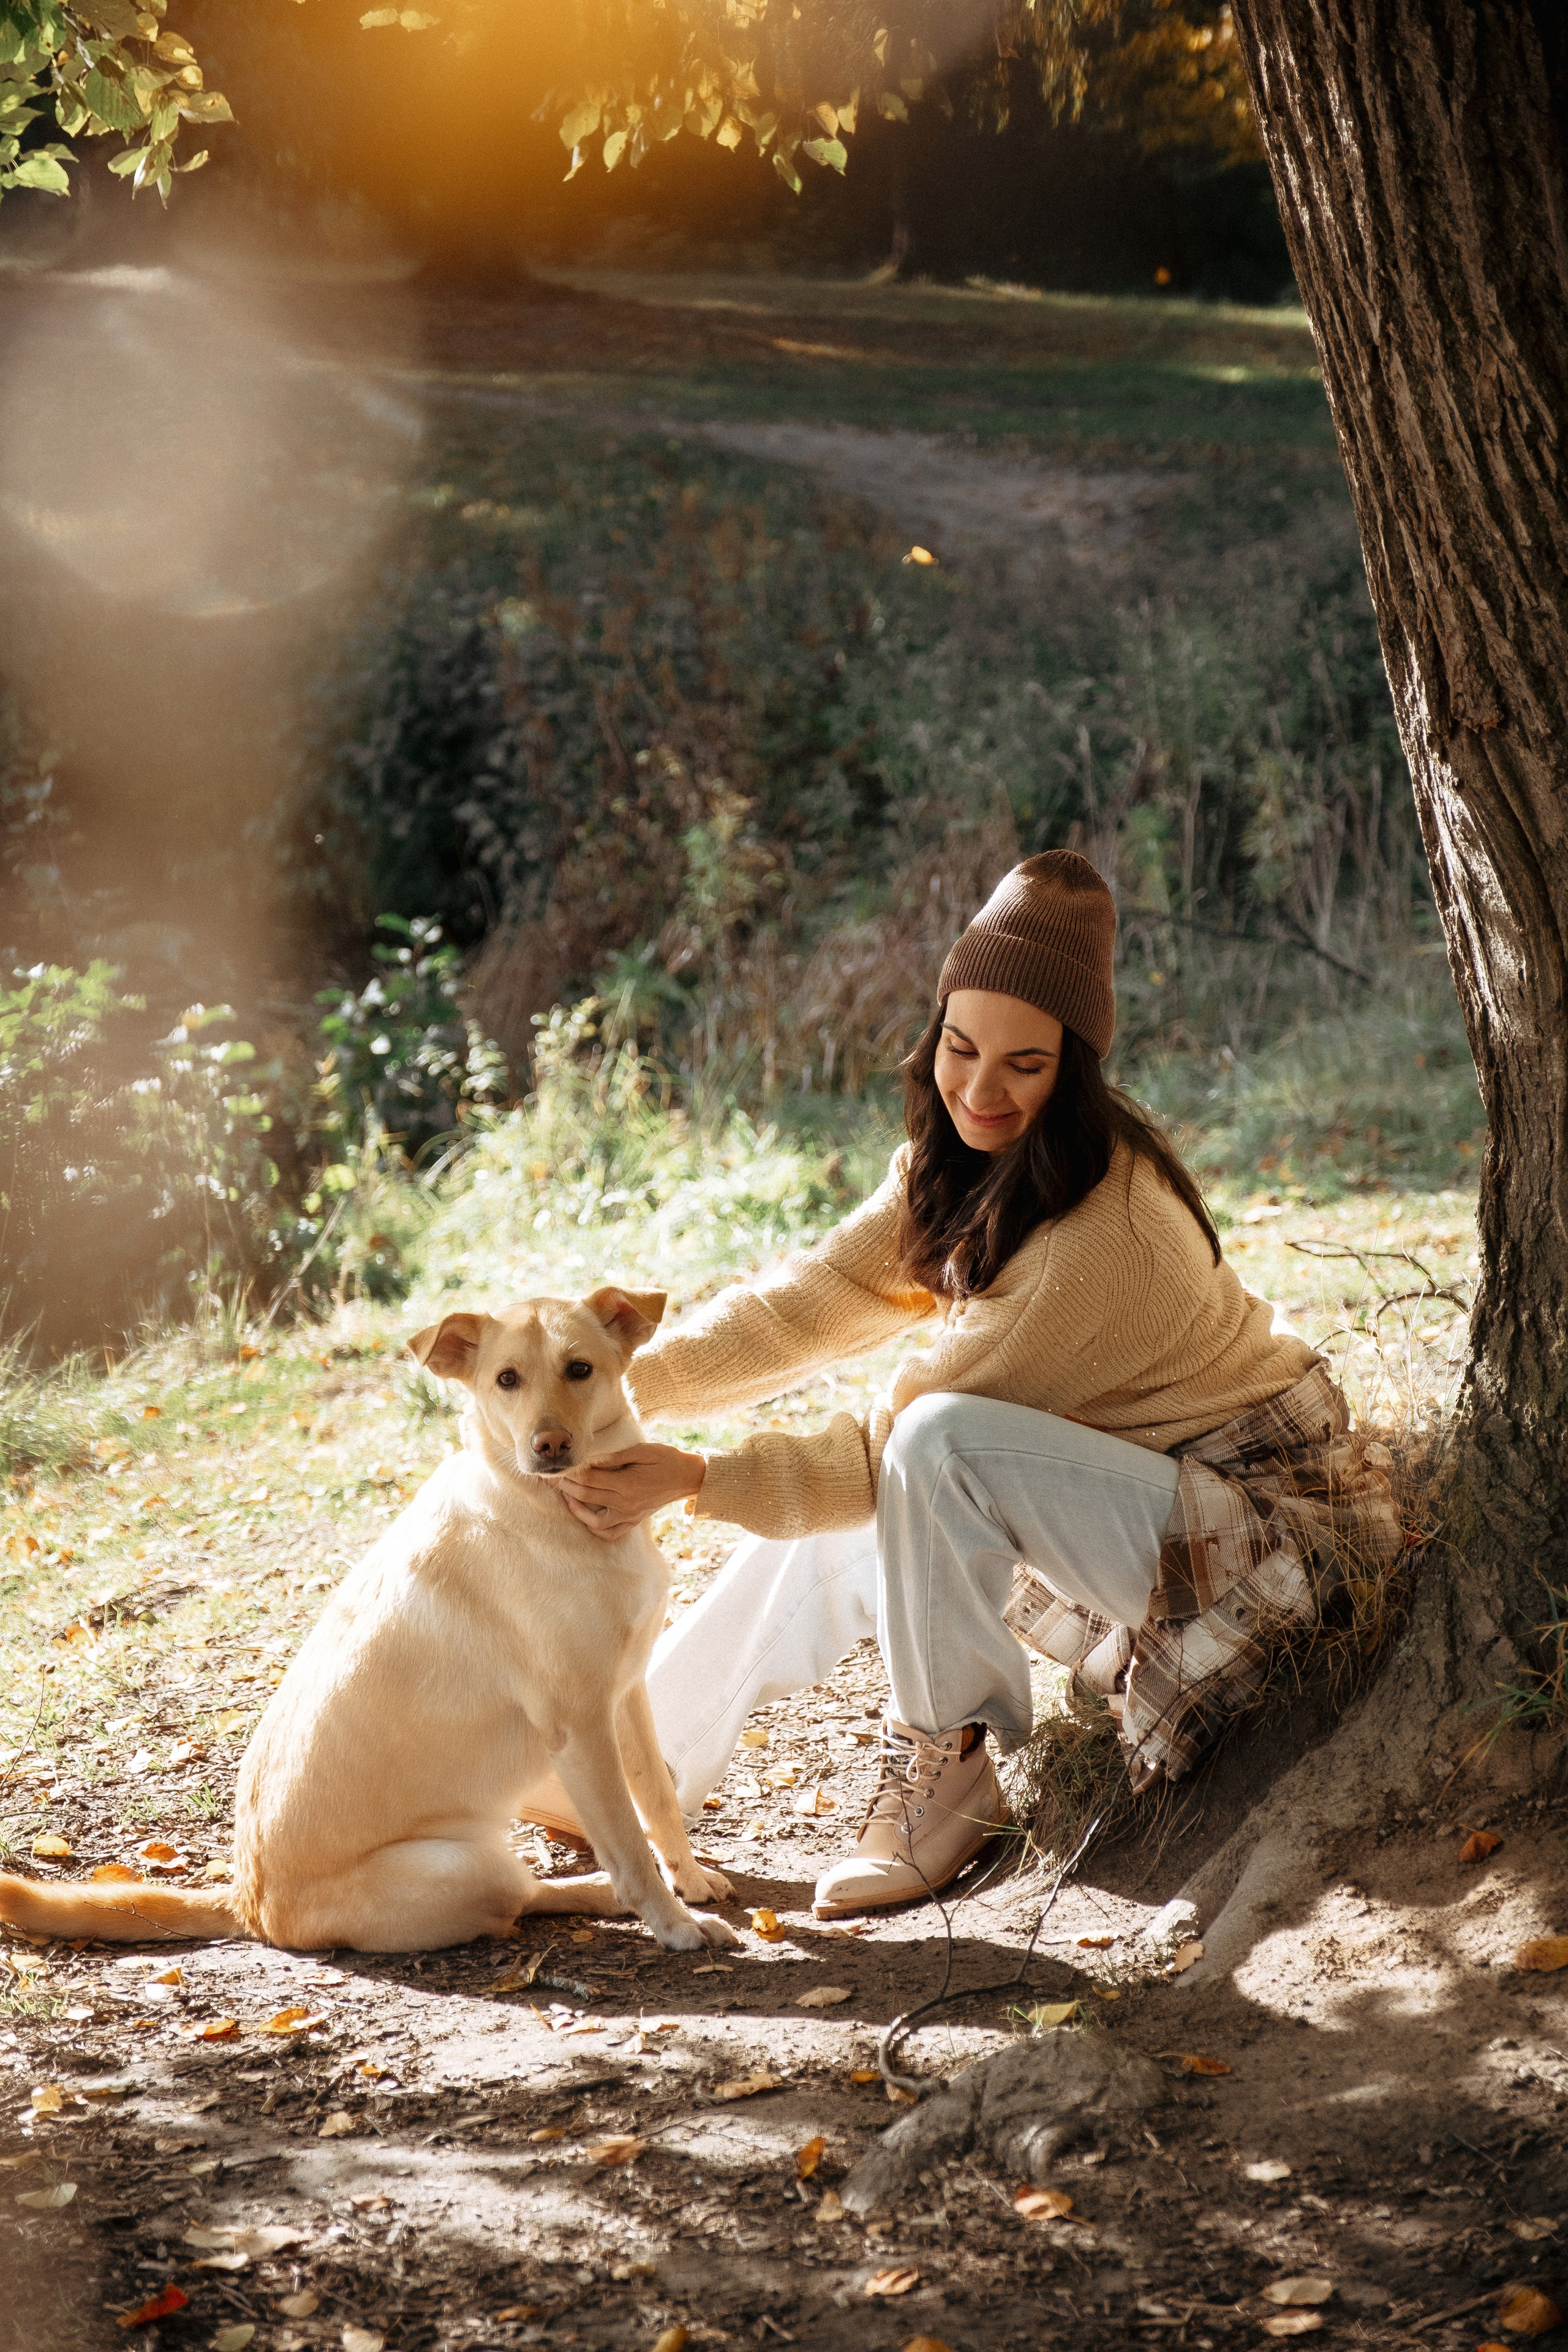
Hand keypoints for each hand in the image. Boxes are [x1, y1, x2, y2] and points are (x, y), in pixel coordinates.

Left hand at [559, 1444, 705, 1537]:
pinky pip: (610, 1533)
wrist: (687, 1478)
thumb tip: (590, 1457)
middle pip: (587, 1496)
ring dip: (576, 1509)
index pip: (590, 1478)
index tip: (558, 1465)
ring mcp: (630, 1516)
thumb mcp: (643, 1450)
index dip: (571, 1471)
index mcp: (627, 1484)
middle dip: (565, 1486)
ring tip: (566, 1496)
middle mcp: (626, 1503)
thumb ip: (615, 1456)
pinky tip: (585, 1516)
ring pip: (595, 1521)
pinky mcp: (633, 1521)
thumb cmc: (665, 1459)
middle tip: (551, 1478)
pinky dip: (595, 1528)